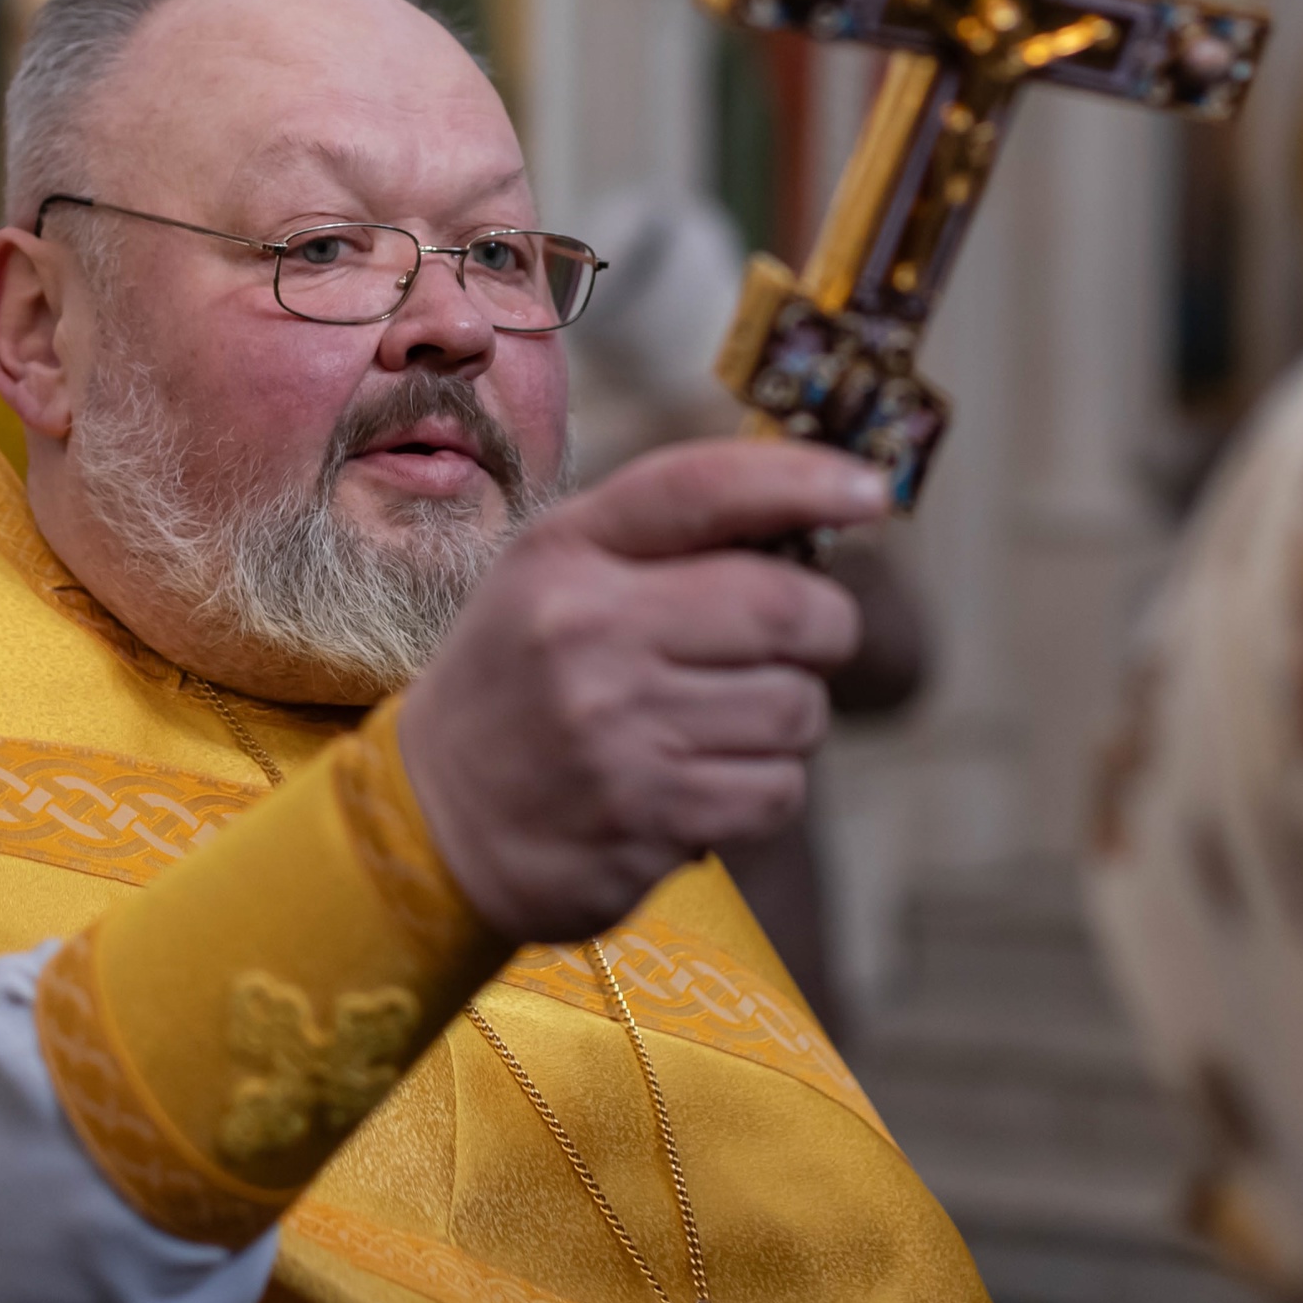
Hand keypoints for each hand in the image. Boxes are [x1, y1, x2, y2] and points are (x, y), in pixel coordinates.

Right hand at [398, 439, 889, 940]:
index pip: (703, 490)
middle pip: (788, 609)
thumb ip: (668, 531)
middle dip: (824, 625)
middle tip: (802, 639)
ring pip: (797, 709)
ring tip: (723, 720)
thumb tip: (822, 504)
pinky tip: (706, 779)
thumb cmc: (525, 673)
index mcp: (567, 554)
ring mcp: (618, 733)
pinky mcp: (647, 820)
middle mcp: (588, 633)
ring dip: (789, 716)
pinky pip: (779, 791)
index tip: (869, 493)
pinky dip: (766, 786)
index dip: (804, 481)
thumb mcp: (559, 571)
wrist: (433, 819)